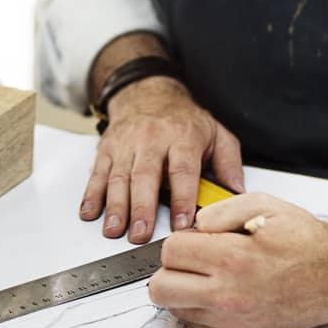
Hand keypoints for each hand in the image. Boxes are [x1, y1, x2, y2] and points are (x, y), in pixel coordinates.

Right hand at [80, 76, 243, 242]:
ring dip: (115, 206)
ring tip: (114, 229)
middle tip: (140, 234)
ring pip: (118, 177)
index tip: (182, 222)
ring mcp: (126, 144)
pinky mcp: (107, 149)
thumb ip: (229, 164)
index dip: (181, 198)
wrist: (148, 94)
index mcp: (182, 138)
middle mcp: (151, 140)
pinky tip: (90, 212)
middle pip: (145, 176)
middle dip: (141, 207)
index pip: (182, 170)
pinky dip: (91, 194)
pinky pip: (98, 173)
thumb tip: (236, 194)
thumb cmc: (183, 121)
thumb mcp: (216, 134)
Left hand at [149, 193, 327, 327]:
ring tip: (207, 277)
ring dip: (182, 290)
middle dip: (168, 270)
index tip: (193, 241)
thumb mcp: (263, 205)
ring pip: (174, 308)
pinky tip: (218, 293)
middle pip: (161, 288)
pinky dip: (198, 308)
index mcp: (233, 259)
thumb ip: (219, 210)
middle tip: (188, 263)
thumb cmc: (303, 242)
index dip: (178, 242)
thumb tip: (193, 223)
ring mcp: (232, 322)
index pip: (170, 252)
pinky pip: (195, 325)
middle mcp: (229, 296)